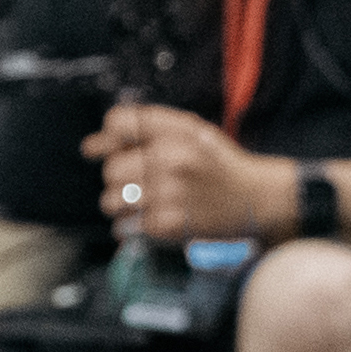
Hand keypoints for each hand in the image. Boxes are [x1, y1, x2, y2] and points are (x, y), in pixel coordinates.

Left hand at [87, 101, 292, 241]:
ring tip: (146, 205)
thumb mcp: (193, 133)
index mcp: (176, 131)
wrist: (258, 198)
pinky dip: (134, 228)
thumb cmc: (221, 166)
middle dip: (119, 179)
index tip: (101, 150)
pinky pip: (126, 227)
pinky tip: (154, 220)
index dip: (106, 139)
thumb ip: (148, 131)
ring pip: (112, 200)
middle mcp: (170, 158)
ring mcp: (169, 192)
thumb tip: (92, 146)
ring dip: (123, 206)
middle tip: (140, 185)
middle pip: (111, 169)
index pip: (117, 123)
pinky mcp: (168, 223)